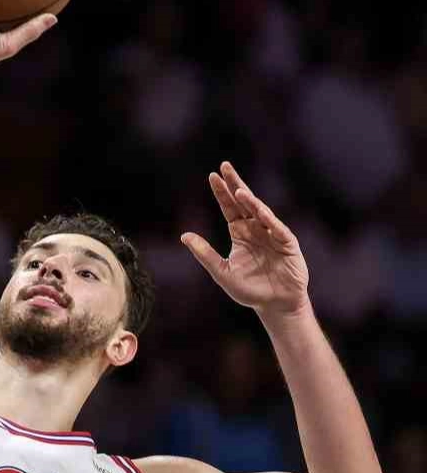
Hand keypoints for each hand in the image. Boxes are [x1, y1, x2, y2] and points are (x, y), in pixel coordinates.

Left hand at [181, 162, 310, 317]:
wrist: (275, 305)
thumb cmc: (249, 289)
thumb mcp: (222, 272)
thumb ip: (204, 254)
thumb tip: (184, 236)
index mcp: (240, 233)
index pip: (229, 207)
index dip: (221, 192)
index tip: (212, 176)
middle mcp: (256, 229)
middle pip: (244, 202)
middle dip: (235, 184)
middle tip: (225, 166)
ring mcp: (273, 234)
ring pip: (261, 212)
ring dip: (251, 201)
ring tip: (238, 190)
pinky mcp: (288, 244)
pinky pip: (278, 229)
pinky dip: (270, 219)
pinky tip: (260, 209)